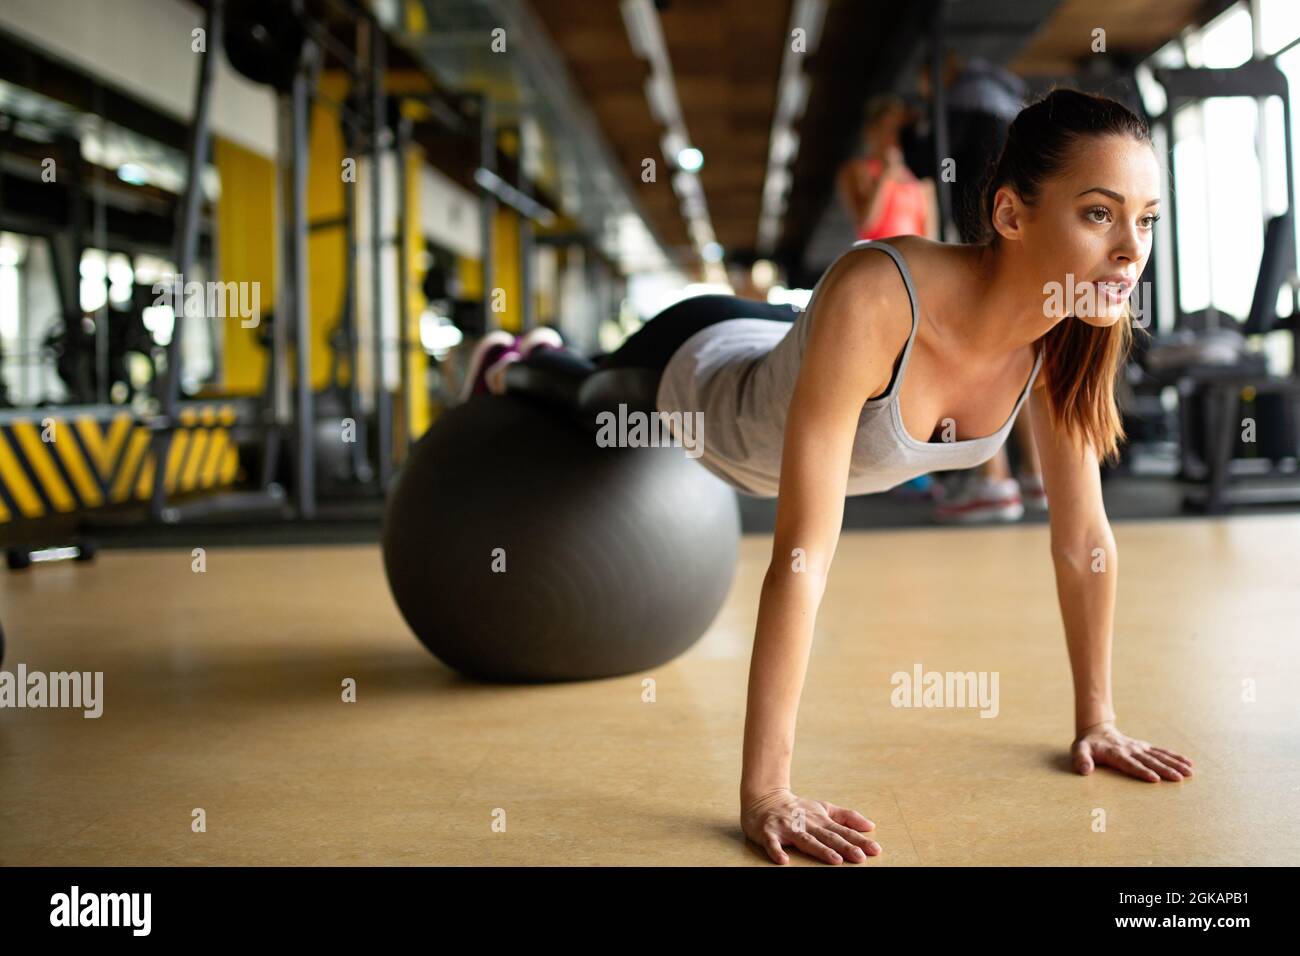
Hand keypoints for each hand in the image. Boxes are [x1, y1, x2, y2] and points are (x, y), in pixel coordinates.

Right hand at [741, 787, 881, 864]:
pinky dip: (777, 851)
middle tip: (860, 857)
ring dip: (820, 850)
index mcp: (820, 819)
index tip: (874, 849)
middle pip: (828, 836)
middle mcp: (806, 823)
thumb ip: (846, 816)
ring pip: (806, 840)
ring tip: (835, 859)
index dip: (858, 840)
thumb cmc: (797, 808)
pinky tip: (783, 861)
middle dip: (844, 847)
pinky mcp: (768, 832)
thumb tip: (871, 826)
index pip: (843, 830)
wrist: (764, 797)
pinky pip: (772, 843)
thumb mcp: (823, 807)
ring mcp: (787, 827)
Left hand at [1071, 721, 1194, 781]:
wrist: (1096, 730)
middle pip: (1149, 761)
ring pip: (1159, 756)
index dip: (1142, 771)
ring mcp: (1139, 748)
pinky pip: (1162, 752)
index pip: (1130, 764)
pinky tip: (1188, 763)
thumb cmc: (1088, 745)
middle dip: (1164, 769)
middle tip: (1179, 778)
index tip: (1155, 779)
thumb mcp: (1078, 750)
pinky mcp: (1145, 747)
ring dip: (1174, 764)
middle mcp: (1130, 750)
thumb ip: (1081, 759)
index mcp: (1115, 753)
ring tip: (1189, 772)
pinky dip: (1175, 757)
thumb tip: (1084, 770)